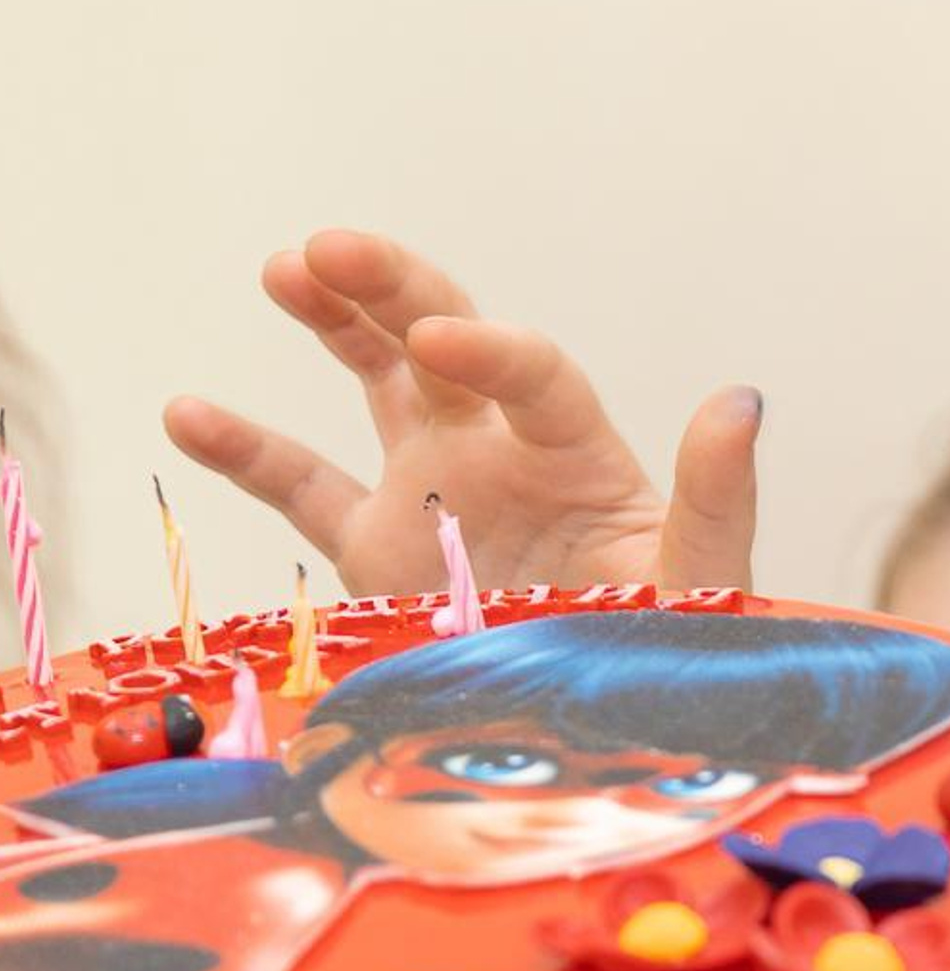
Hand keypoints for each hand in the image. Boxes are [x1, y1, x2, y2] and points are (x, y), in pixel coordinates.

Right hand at [164, 231, 762, 595]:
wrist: (617, 721)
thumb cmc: (676, 647)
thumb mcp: (705, 577)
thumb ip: (715, 496)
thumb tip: (741, 404)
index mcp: (579, 455)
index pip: (532, 377)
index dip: (490, 351)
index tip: (443, 339)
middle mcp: (502, 452)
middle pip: (446, 343)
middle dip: (394, 291)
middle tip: (331, 249)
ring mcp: (435, 490)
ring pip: (378, 381)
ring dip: (335, 321)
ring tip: (286, 268)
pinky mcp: (379, 550)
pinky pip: (304, 486)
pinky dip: (248, 451)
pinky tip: (187, 410)